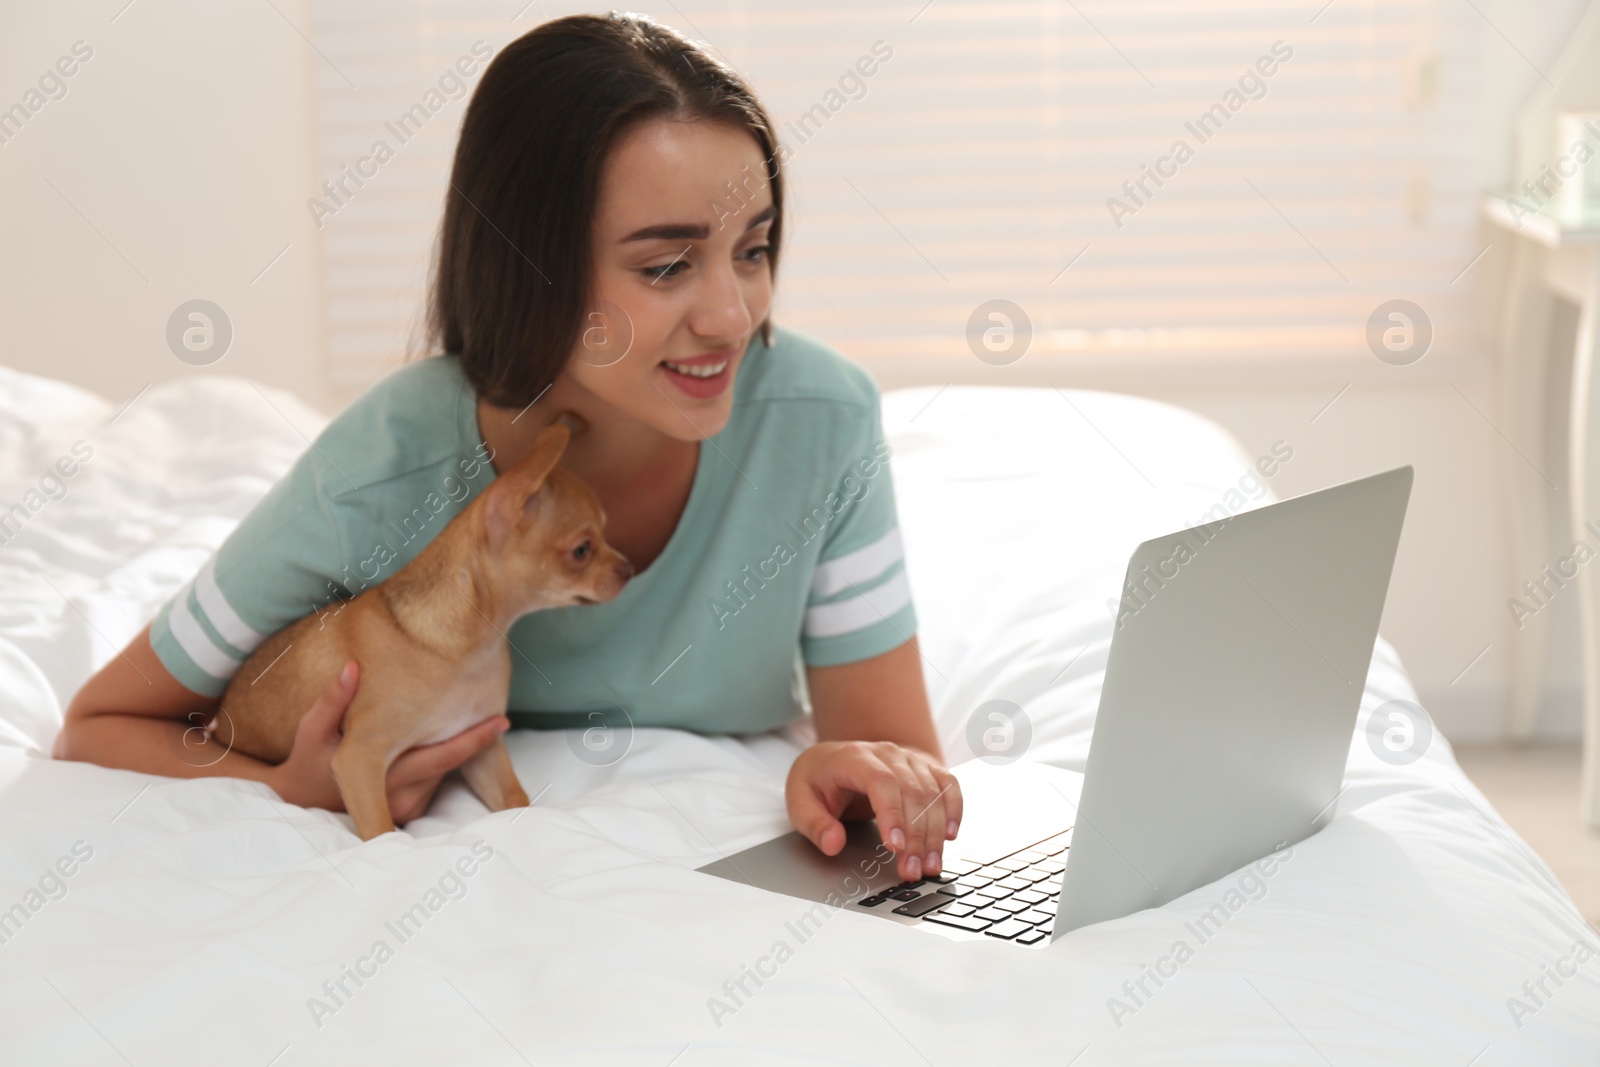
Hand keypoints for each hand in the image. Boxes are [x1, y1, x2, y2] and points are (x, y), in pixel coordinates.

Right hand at [266, 660, 510, 823]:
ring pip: (444, 773)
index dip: (475, 739)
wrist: (299, 801)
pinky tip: (430, 742)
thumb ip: (333, 699)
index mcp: (385, 776)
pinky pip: (433, 782)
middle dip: (472, 740)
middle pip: (450, 763)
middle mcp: (401, 797)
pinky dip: (437, 764)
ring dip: (452, 749)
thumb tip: (352, 667)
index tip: (502, 720)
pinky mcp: (409, 812)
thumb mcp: (311, 729)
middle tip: (496, 712)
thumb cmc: (307, 759)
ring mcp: (406, 808)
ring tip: (462, 719)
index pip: (442, 757)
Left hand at [786, 740, 962, 882]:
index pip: (881, 782)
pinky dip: (954, 809)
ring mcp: (909, 758)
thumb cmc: (818, 781)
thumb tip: (833, 844)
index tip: (894, 848)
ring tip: (930, 866)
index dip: (892, 814)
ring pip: (932, 793)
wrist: (834, 758)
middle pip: (912, 791)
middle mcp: (887, 753)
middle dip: (915, 836)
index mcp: (854, 757)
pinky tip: (950, 836)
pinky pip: (947, 785)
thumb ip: (814, 824)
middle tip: (913, 871)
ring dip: (935, 832)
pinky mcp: (924, 768)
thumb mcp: (800, 801)